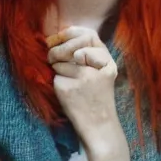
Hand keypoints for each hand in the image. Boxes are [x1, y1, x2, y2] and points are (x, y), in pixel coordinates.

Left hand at [46, 27, 127, 160]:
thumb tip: (58, 38)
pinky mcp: (69, 88)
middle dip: (57, 49)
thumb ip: (89, 54)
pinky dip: (56, 82)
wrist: (99, 126)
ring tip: (68, 81)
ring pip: (59, 62)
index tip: (59, 37)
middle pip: (71, 46)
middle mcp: (97, 67)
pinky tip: (66, 92)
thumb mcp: (102, 73)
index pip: (89, 35)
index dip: (70, 33)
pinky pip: (55, 77)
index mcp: (108, 62)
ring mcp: (83, 78)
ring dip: (57, 68)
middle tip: (52, 56)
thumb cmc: (97, 98)